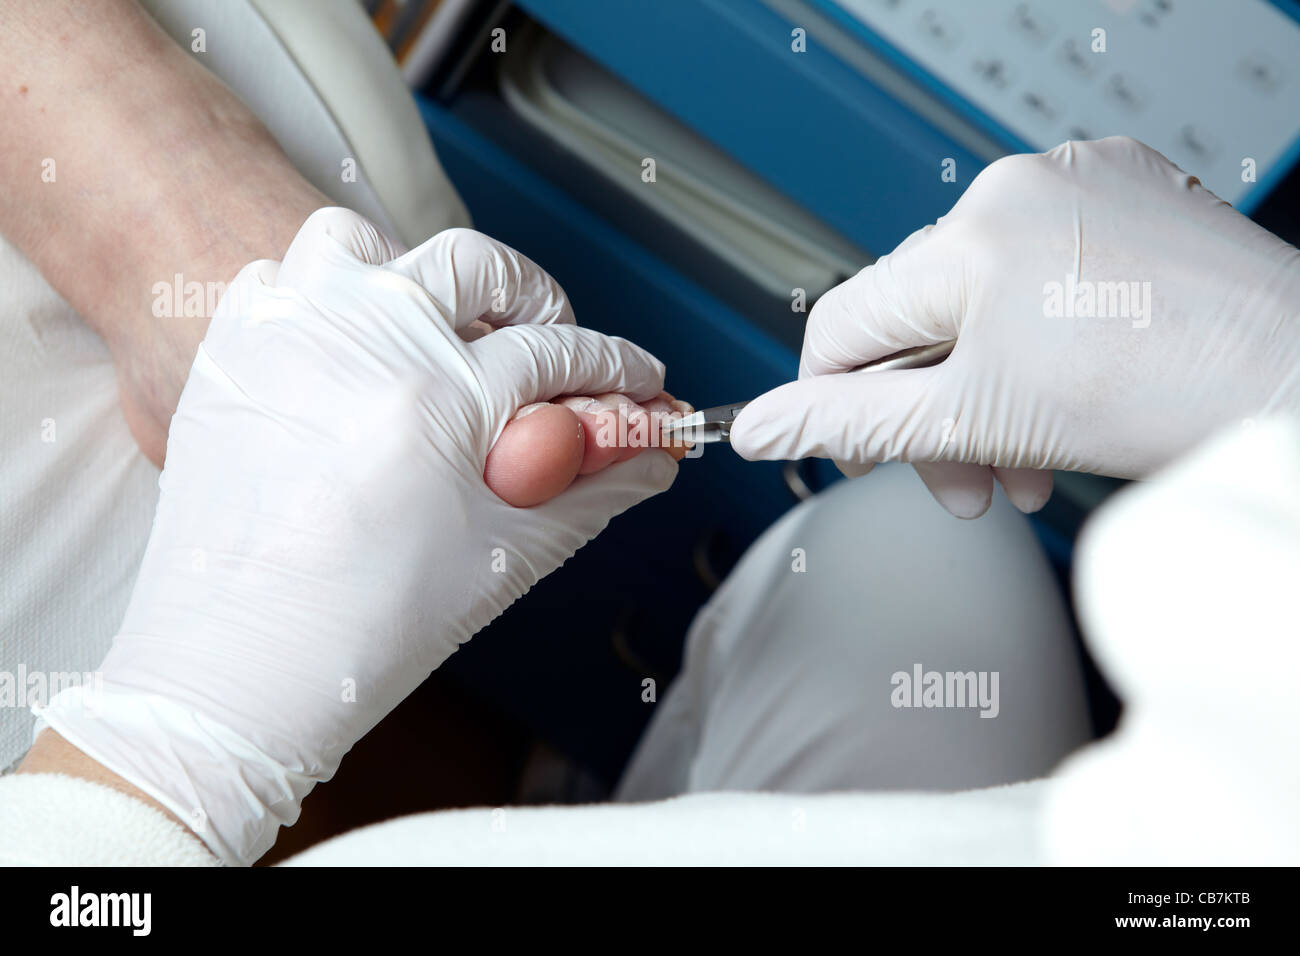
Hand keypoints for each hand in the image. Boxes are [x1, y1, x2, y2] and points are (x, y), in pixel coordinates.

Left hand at [36, 209, 678, 863]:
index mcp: (436, 398)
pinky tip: (356, 352)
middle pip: (478, 264)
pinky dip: (332, 296)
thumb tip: (649, 461)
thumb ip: (592, 495)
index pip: (559, 353)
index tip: (638, 379)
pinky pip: (289, 276)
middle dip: (535, 297)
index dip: (617, 366)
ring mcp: (289, 333)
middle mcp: (360, 340)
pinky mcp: (233, 348)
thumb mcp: (503, 559)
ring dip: (422, 275)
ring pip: (368, 240)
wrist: (234, 667)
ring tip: (440, 330)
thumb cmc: (355, 629)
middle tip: (551, 339)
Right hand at [730, 137, 1299, 516]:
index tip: (858, 451)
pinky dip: (1036, 338)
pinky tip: (1065, 395)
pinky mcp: (1127, 194)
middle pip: (917, 317)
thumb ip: (855, 424)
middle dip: (930, 411)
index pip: (844, 322)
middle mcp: (1019, 191)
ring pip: (980, 299)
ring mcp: (1079, 185)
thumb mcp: (977, 422)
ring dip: (984, 388)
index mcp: (970, 237)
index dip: (832, 401)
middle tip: (961, 477)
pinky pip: (1041, 270)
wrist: (1298, 382)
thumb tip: (762, 428)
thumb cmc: (1169, 398)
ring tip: (1023, 458)